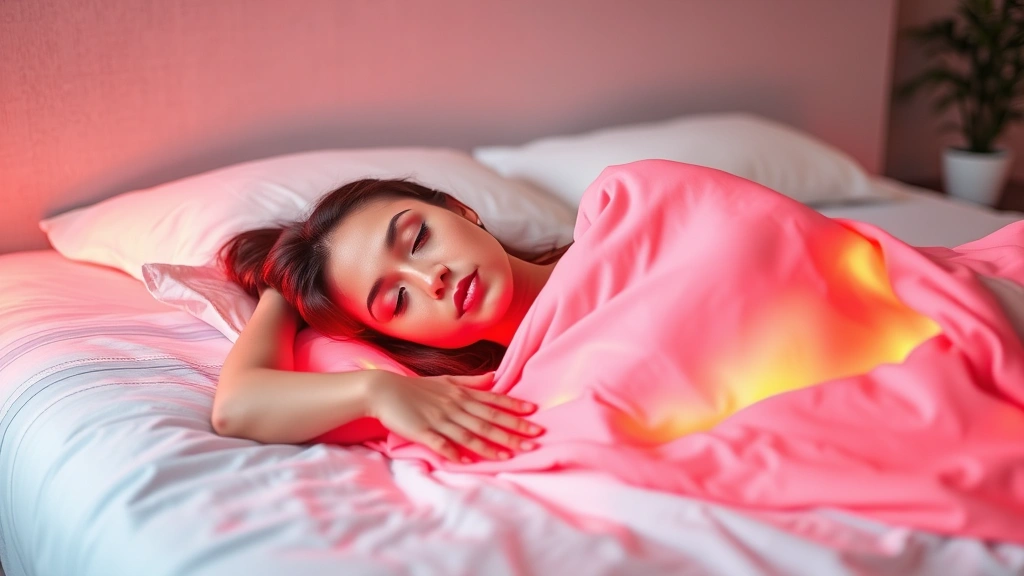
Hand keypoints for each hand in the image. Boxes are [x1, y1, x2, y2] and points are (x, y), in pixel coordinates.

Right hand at [366, 371, 543, 462]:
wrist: (382, 390)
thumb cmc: (415, 387)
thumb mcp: (445, 381)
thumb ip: (471, 381)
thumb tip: (494, 376)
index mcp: (460, 394)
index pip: (493, 400)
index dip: (514, 407)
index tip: (534, 413)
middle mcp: (454, 406)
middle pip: (488, 419)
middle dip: (512, 430)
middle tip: (534, 439)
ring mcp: (438, 419)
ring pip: (469, 434)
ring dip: (491, 445)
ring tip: (511, 455)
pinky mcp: (422, 431)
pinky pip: (441, 443)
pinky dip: (455, 452)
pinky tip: (468, 461)